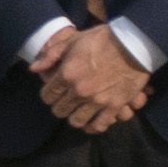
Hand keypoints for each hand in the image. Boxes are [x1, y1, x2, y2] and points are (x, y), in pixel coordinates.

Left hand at [37, 23, 151, 134]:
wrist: (134, 44)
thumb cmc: (101, 39)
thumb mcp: (72, 40)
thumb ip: (51, 55)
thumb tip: (33, 69)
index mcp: (66, 74)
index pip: (47, 95)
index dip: (48, 95)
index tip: (53, 93)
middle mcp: (79, 91)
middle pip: (59, 110)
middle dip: (60, 106)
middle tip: (65, 102)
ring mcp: (97, 100)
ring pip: (76, 121)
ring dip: (75, 118)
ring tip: (78, 112)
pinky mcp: (114, 106)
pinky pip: (99, 125)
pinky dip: (93, 126)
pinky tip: (92, 121)